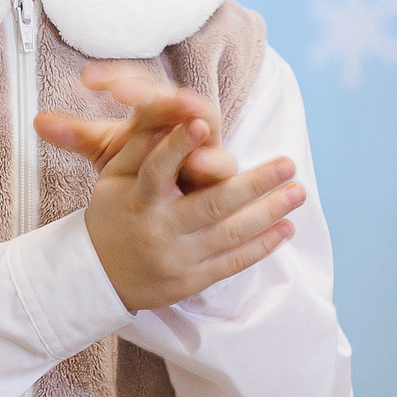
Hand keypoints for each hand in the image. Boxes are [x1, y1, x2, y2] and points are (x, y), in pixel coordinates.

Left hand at [36, 63, 237, 190]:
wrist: (177, 208)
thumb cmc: (146, 173)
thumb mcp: (109, 153)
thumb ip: (78, 136)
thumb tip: (37, 120)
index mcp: (156, 111)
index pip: (137, 84)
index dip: (115, 77)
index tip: (86, 77)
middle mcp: (183, 121)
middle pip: (172, 95)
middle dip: (151, 90)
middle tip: (124, 90)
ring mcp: (208, 144)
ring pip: (204, 122)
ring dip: (190, 114)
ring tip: (179, 106)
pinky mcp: (224, 173)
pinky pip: (221, 164)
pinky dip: (211, 160)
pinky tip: (198, 160)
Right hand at [80, 118, 306, 314]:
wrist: (98, 277)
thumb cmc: (113, 214)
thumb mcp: (114, 178)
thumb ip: (142, 147)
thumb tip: (174, 115)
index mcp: (137, 200)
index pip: (157, 170)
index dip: (178, 147)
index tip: (201, 123)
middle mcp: (158, 231)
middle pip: (212, 204)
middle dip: (254, 183)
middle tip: (288, 163)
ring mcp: (177, 259)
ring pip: (231, 234)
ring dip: (269, 212)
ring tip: (298, 192)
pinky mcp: (191, 282)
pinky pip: (233, 263)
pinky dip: (262, 246)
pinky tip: (286, 228)